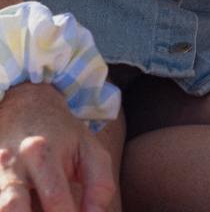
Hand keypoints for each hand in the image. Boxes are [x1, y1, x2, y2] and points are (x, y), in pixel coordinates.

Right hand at [0, 84, 116, 211]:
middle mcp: (11, 165)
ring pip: (2, 208)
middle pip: (13, 208)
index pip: (54, 198)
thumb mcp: (89, 149)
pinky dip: (9, 209)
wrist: (25, 109)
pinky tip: (27, 208)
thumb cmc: (62, 135)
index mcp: (41, 153)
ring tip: (40, 211)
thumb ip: (99, 183)